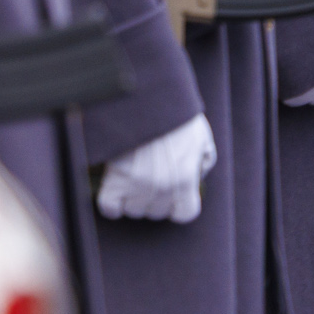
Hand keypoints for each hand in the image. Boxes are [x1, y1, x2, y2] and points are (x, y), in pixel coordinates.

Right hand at [96, 114, 216, 221]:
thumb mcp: (202, 138)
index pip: (186, 214)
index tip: (175, 195)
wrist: (149, 99)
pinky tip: (116, 190)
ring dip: (134, 199)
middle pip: (157, 213)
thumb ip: (203, 162)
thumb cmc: (178, 116)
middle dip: (157, 199)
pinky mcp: (115, 179)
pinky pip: (109, 208)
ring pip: (134, 211)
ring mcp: (137, 186)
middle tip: (153, 179)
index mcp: (186, 179)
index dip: (180, 206)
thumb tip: (197, 177)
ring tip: (136, 179)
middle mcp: (163, 188)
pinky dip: (111, 204)